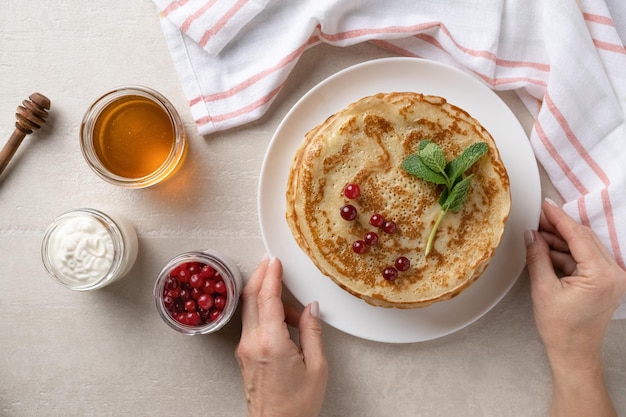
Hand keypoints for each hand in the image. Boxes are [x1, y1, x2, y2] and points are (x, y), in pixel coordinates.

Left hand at [235, 256, 327, 416]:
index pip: (267, 298)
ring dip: (265, 297)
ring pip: (249, 310)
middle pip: (251, 298)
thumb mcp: (317, 367)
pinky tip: (281, 321)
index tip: (275, 260)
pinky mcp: (243, 355)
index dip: (271, 275)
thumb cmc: (297, 406)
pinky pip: (251, 324)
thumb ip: (312, 332)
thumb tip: (311, 309)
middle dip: (260, 276)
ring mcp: (244, 349)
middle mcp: (252, 343)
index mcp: (271, 342)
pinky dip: (263, 313)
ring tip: (293, 312)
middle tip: (270, 262)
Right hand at [525, 199, 625, 416]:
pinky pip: (585, 259)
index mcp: (602, 275)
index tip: (545, 206)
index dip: (559, 219)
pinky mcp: (606, 282)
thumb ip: (538, 257)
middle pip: (584, 239)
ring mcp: (612, 278)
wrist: (574, 353)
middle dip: (559, 228)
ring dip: (561, 241)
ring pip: (584, 247)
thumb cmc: (561, 329)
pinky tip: (547, 250)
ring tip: (537, 235)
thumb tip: (531, 235)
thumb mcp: (543, 289)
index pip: (579, 237)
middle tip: (537, 218)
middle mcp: (614, 274)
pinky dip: (566, 254)